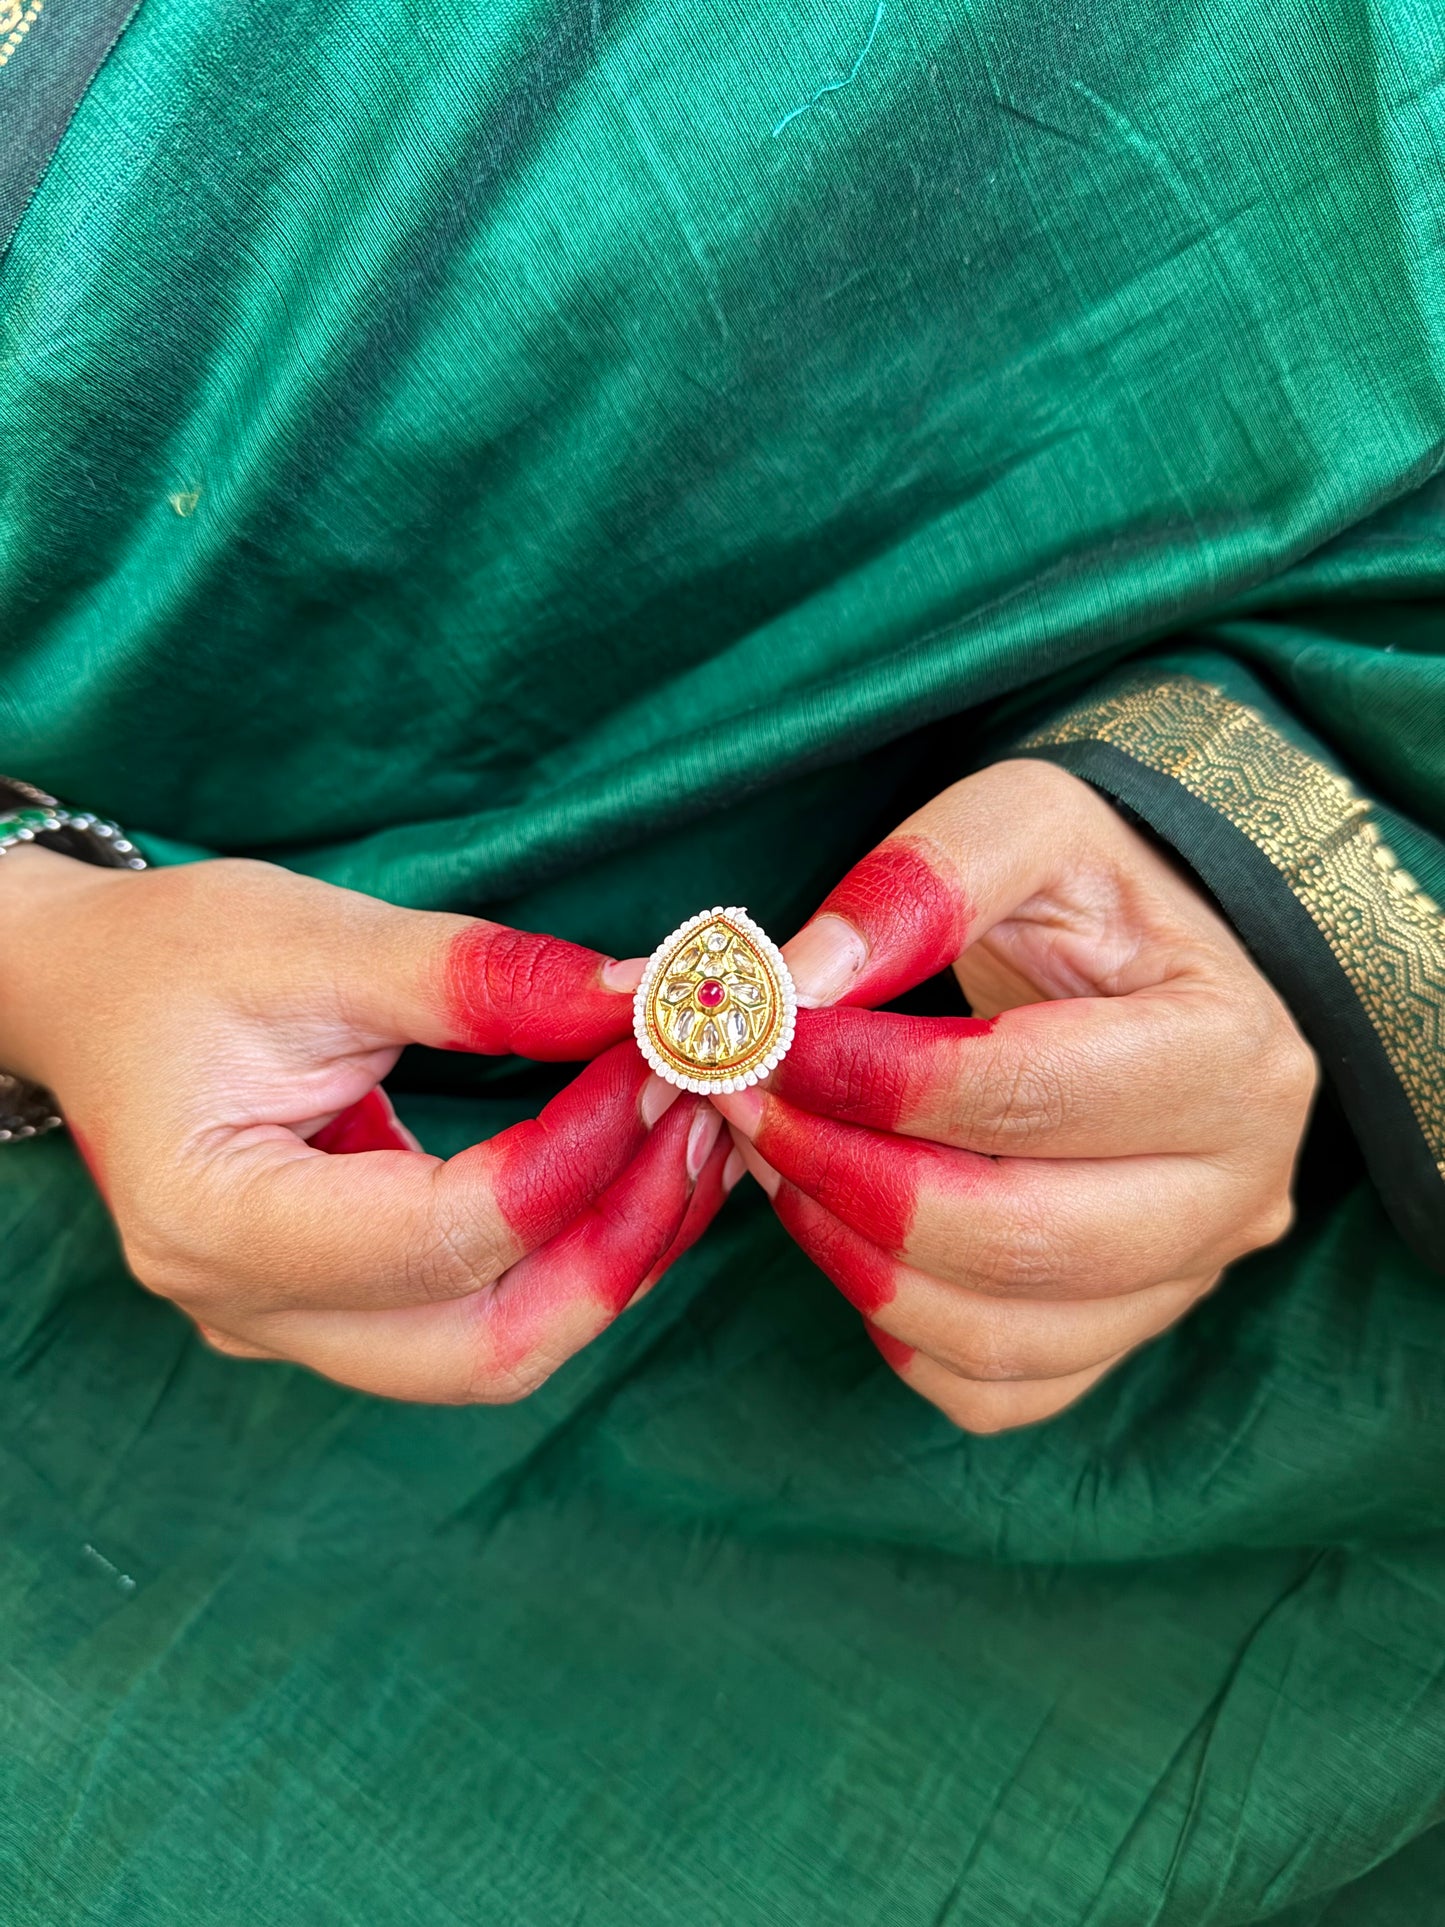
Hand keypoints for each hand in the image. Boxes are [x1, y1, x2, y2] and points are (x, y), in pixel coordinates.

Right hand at [0, 851, 726, 1400]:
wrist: (91, 994)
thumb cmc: (175, 958)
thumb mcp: (318, 940)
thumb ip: (478, 977)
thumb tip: (639, 994)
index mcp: (217, 1221)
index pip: (442, 1237)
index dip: (575, 1155)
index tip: (655, 1058)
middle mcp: (251, 1308)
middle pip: (486, 1345)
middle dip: (621, 1243)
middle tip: (702, 1121)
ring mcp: (296, 1325)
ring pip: (498, 1351)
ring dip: (616, 1258)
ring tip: (694, 1142)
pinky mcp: (342, 1310)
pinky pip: (484, 1317)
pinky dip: (576, 1256)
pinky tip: (637, 1171)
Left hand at [713, 759, 1317, 1432]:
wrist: (1155, 957)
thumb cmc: (1091, 886)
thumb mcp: (1024, 822)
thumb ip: (917, 885)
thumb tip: (789, 986)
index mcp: (1230, 1051)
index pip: (1023, 1094)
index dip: (864, 1076)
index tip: (758, 1036)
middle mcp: (1238, 1187)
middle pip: (1017, 1237)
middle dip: (843, 1174)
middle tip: (742, 1103)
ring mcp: (1189, 1278)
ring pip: (1000, 1336)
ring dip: (848, 1256)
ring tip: (772, 1157)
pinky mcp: (1128, 1330)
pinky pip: (998, 1389)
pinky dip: (896, 1330)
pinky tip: (841, 1233)